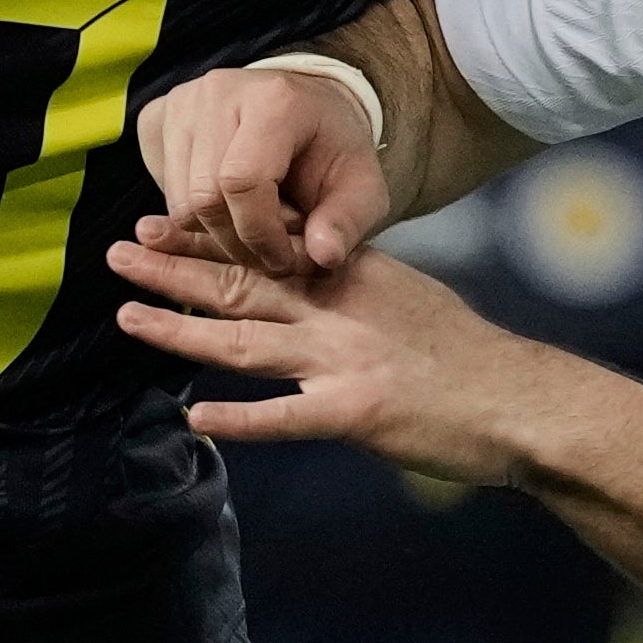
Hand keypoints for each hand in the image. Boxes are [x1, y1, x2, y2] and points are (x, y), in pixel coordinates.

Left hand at [109, 233, 546, 486]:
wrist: (524, 401)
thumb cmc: (470, 357)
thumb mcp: (408, 296)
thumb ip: (351, 284)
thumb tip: (308, 269)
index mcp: (352, 275)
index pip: (265, 250)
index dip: (205, 238)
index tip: (159, 224)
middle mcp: (339, 309)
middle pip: (241, 285)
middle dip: (174, 269)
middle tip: (118, 252)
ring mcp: (346, 359)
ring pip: (245, 342)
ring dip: (181, 329)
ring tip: (127, 318)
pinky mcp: (359, 412)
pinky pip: (288, 417)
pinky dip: (240, 418)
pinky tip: (196, 418)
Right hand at [134, 65, 396, 274]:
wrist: (307, 108)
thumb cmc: (332, 150)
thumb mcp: (362, 187)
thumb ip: (347, 222)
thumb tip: (322, 256)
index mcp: (274, 100)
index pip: (242, 181)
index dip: (259, 234)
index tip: (283, 260)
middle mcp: (218, 91)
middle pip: (204, 198)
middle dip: (236, 243)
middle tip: (269, 255)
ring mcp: (181, 101)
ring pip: (178, 203)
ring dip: (215, 234)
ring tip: (254, 228)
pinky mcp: (157, 117)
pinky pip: (161, 190)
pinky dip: (192, 216)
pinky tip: (227, 206)